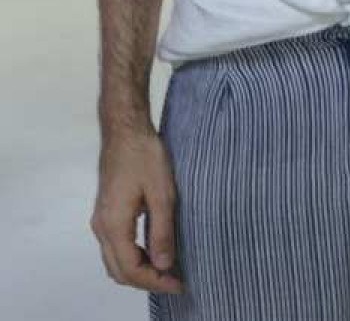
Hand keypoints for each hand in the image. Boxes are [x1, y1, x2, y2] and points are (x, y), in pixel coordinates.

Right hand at [92, 128, 182, 293]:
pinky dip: (132, 258)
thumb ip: (162, 231)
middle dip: (147, 281)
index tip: (180, 284)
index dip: (155, 282)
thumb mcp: (163, 194)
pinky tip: (154, 253)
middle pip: (119, 270)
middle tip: (177, 281)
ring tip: (168, 271)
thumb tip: (165, 265)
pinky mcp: (106, 213)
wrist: (126, 132)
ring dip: (139, 271)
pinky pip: (115, 247)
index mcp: (114, 225)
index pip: (131, 269)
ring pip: (115, 261)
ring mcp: (101, 221)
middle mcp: (102, 228)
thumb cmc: (145, 158)